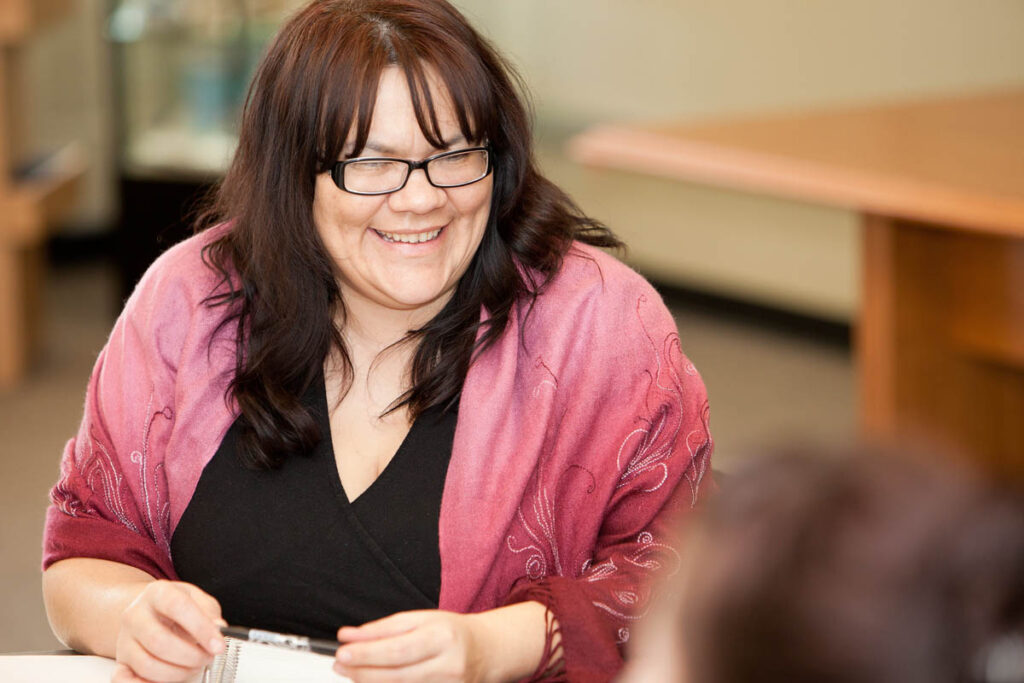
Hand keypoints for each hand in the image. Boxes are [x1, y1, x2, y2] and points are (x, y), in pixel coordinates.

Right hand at [110, 580, 224, 682]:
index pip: (177, 607)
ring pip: (147, 665)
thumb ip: (209, 612)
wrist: (149, 612)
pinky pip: (125, 681)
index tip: (218, 645)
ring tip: (194, 667)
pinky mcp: (121, 662)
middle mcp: (135, 615)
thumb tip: (218, 629)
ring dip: (177, 673)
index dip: (201, 628)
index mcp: (157, 593)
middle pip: (159, 641)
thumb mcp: (197, 599)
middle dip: (191, 656)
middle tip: (207, 657)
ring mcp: (124, 640)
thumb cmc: (176, 607)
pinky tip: (166, 681)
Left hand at [334, 610, 488, 681]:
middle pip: (395, 676)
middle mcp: (447, 666)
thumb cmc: (452, 633)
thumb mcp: (421, 619)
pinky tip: (373, 681)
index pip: (397, 649)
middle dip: (362, 671)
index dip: (367, 653)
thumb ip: (384, 628)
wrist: (486, 652)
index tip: (343, 650)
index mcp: (442, 637)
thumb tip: (350, 635)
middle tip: (340, 663)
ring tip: (351, 671)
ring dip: (369, 682)